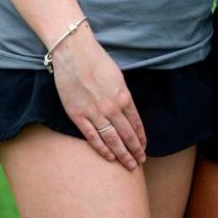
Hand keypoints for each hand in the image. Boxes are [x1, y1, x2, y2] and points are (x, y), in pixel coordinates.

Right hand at [50, 26, 146, 169]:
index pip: (136, 123)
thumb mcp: (117, 77)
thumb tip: (127, 111)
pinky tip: (110, 157)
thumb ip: (123, 95)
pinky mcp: (78, 115)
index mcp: (123, 96)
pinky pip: (93, 137)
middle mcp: (112, 107)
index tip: (144, 148)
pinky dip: (102, 149)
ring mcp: (95, 113)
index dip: (141, 138)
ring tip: (130, 166)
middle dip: (135, 150)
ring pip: (112, 140)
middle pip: (127, 135)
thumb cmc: (96, 60)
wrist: (73, 51)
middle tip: (140, 162)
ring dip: (123, 154)